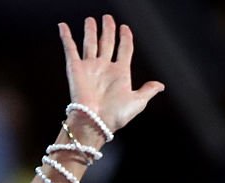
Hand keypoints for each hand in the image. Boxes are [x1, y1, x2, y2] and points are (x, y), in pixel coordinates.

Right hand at [59, 15, 163, 134]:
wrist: (94, 122)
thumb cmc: (115, 116)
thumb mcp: (137, 102)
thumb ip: (147, 91)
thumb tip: (160, 86)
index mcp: (120, 73)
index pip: (124, 49)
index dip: (125, 38)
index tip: (125, 28)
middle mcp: (104, 68)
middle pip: (107, 42)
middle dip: (108, 29)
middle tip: (108, 18)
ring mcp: (89, 67)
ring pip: (90, 43)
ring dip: (90, 31)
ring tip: (91, 20)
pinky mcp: (75, 68)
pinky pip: (70, 49)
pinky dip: (66, 37)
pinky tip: (63, 26)